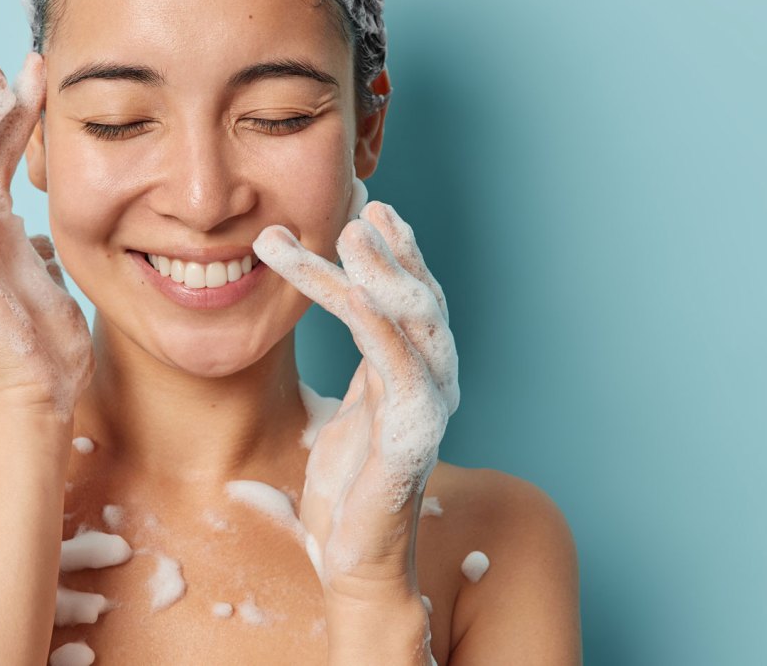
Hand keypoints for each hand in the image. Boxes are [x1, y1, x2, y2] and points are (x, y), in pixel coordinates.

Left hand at [252, 201, 458, 593]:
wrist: (353, 561)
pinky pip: (390, 355)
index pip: (412, 300)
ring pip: (409, 317)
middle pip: (421, 298)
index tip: (373, 206)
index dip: (397, 252)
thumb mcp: (346, 415)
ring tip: (352, 227)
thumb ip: (353, 373)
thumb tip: (334, 330)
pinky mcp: (409, 429)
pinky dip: (370, 311)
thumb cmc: (345, 492)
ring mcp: (427, 404)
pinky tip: (346, 278)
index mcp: (415, 376)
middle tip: (362, 205)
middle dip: (392, 249)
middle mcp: (432, 382)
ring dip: (379, 268)